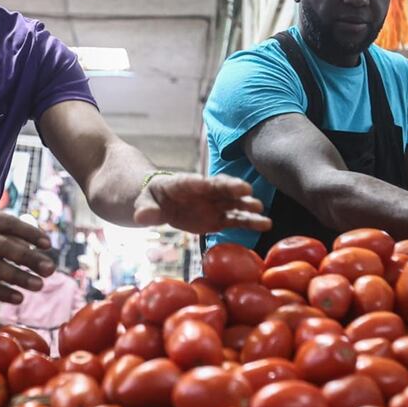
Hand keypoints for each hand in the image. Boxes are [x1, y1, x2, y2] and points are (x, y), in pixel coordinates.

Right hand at [0, 204, 56, 303]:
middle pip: (3, 246)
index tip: (48, 244)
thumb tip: (30, 238)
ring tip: (39, 285)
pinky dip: (0, 291)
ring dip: (18, 278)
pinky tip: (17, 297)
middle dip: (29, 258)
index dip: (29, 233)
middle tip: (50, 269)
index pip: (8, 223)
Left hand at [133, 173, 271, 233]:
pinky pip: (236, 220)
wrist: (160, 202)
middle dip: (232, 188)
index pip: (193, 182)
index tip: (215, 183)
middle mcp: (203, 191)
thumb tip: (142, 218)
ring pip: (233, 204)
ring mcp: (213, 204)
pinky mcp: (218, 219)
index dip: (203, 182)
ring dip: (246, 206)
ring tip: (262, 211)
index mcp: (183, 184)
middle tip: (247, 190)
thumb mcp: (143, 203)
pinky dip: (250, 222)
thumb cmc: (150, 199)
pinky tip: (265, 225)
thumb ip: (146, 210)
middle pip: (220, 188)